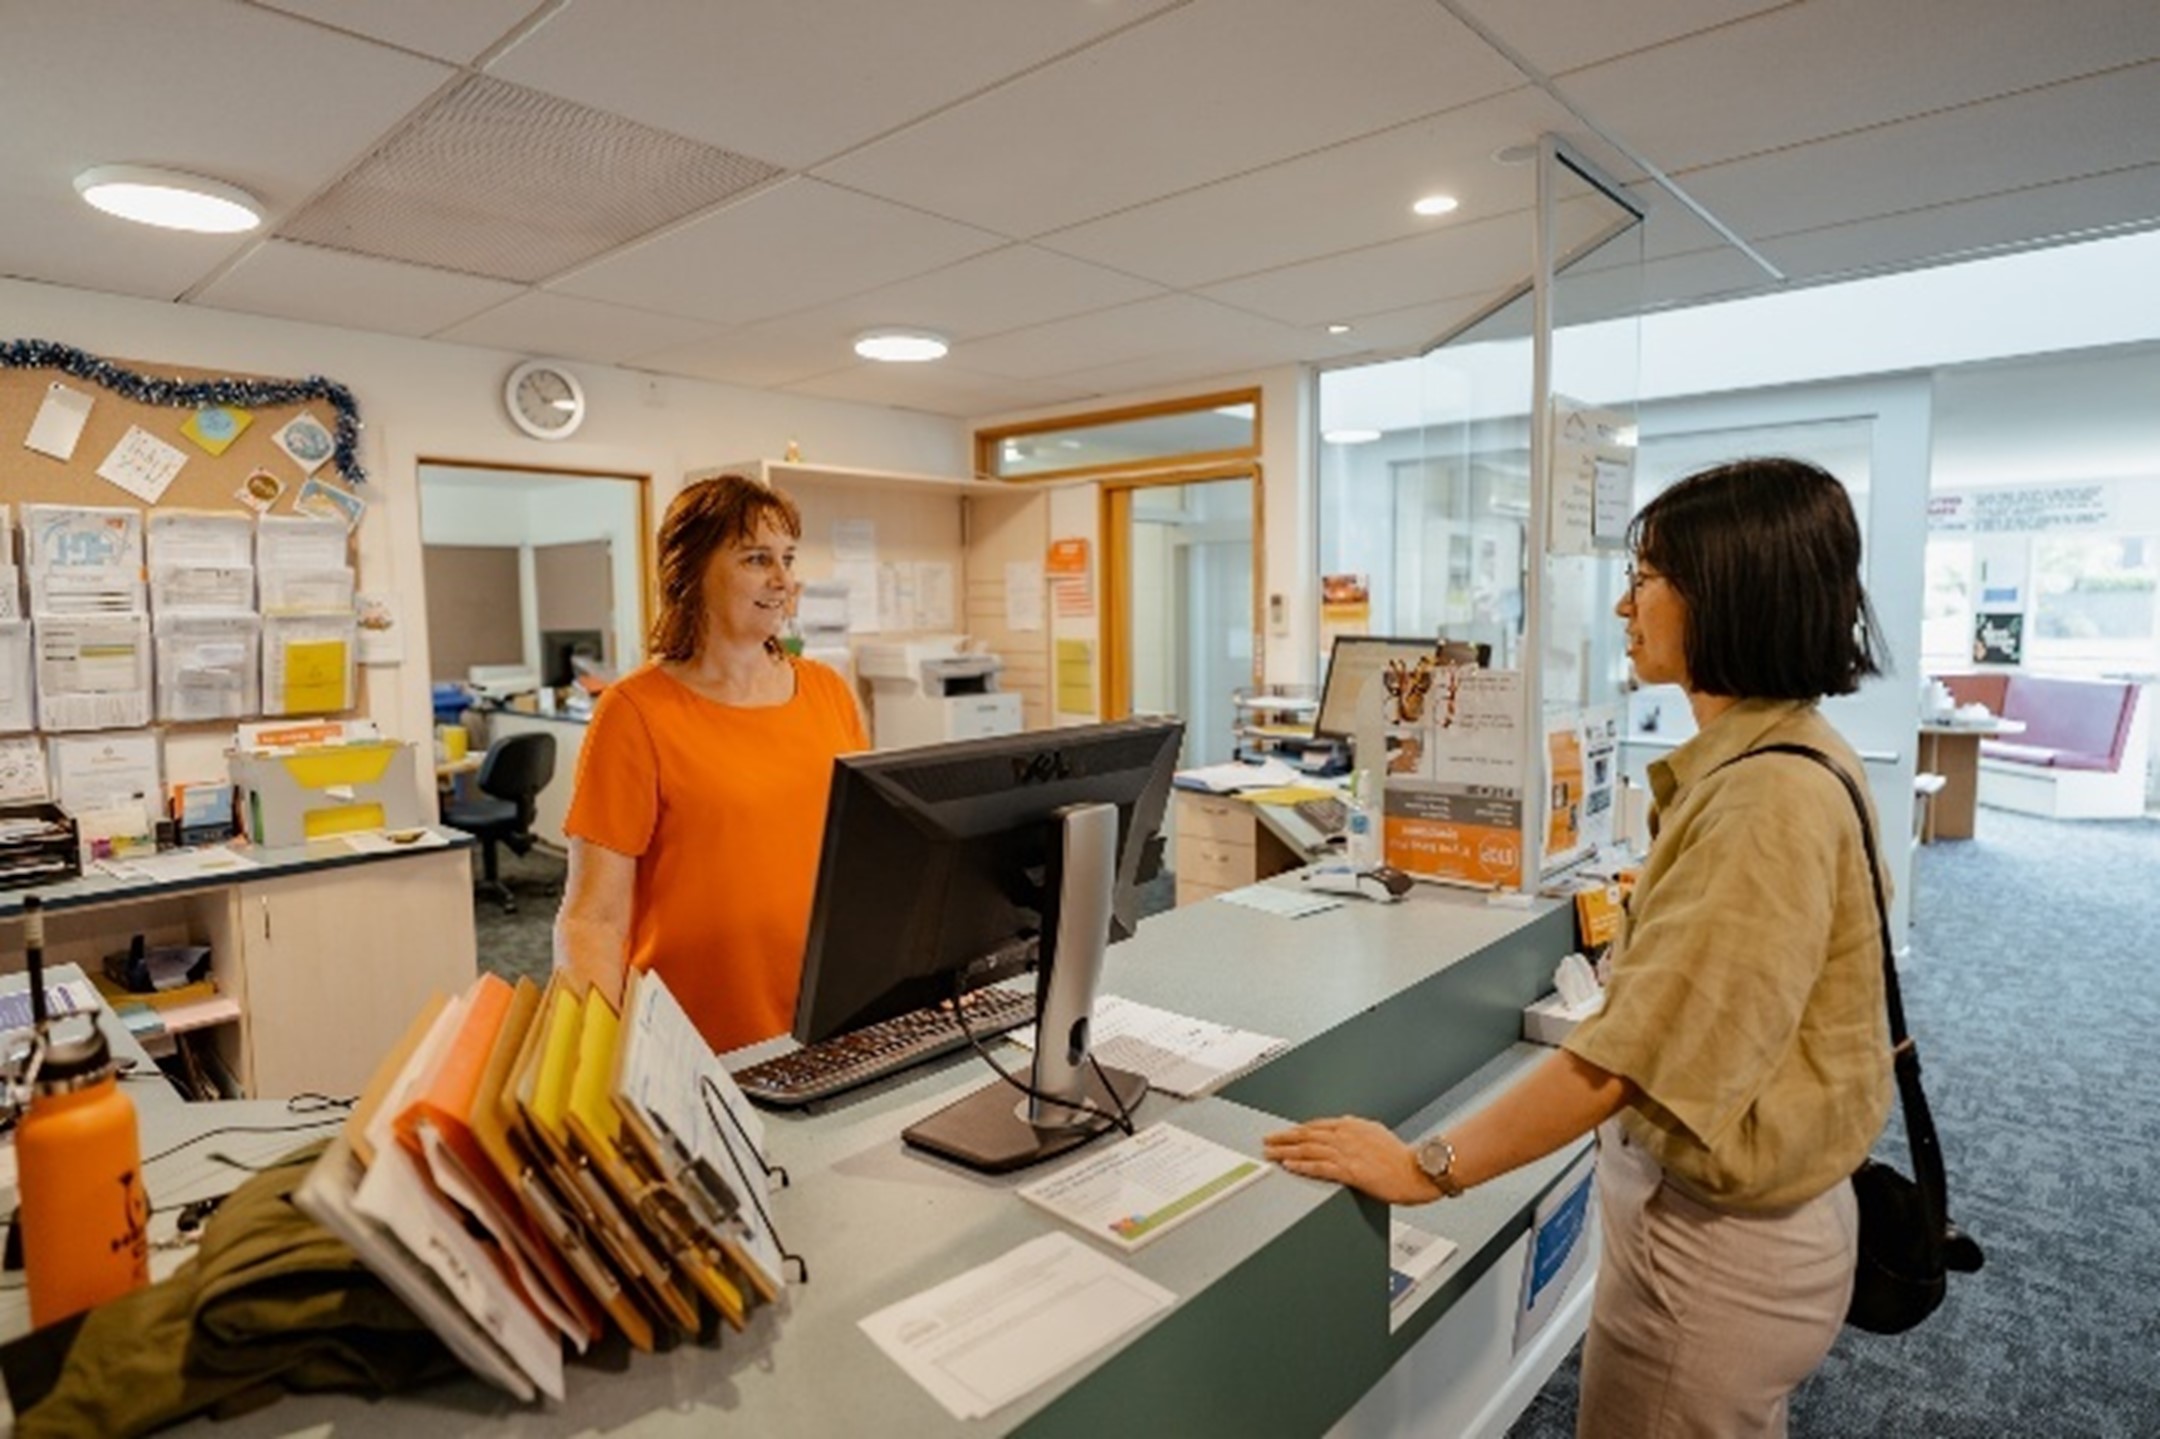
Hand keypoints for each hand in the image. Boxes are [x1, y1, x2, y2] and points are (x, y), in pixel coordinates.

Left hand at [1263, 1116, 1440, 1204]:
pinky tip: (1290, 1166)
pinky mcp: (1351, 1171)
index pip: (1316, 1125)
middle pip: (1307, 1135)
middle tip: (1267, 1141)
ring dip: (1286, 1152)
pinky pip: (1320, 1167)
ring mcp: (1348, 1153)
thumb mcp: (1377, 1133)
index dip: (1296, 1130)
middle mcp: (1347, 1136)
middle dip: (1284, 1138)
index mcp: (1352, 1126)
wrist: (1418, 1171)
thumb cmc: (1402, 1158)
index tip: (1282, 1133)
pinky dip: (1302, 1166)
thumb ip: (1358, 1128)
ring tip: (1271, 1154)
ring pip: (1309, 1150)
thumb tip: (1345, 1123)